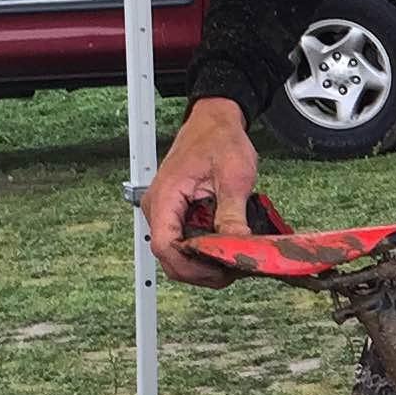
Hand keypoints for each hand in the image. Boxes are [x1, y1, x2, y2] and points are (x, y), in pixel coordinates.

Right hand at [145, 98, 260, 286]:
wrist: (214, 123)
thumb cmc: (220, 140)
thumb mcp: (234, 176)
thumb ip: (232, 212)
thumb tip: (237, 244)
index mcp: (165, 198)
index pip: (164, 246)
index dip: (191, 266)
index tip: (221, 271)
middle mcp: (159, 209)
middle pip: (171, 258)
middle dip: (203, 271)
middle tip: (236, 270)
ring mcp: (166, 214)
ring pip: (179, 255)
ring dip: (206, 264)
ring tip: (236, 260)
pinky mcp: (178, 216)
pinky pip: (187, 243)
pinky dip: (207, 252)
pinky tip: (229, 249)